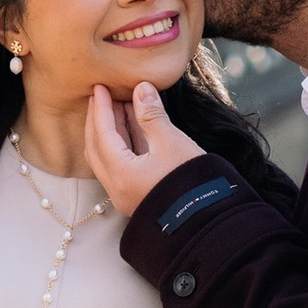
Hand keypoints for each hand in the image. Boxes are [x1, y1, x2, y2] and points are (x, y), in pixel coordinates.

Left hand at [84, 77, 203, 216]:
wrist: (210, 220)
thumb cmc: (192, 182)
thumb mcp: (172, 142)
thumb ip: (153, 115)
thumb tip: (142, 88)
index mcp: (121, 174)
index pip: (102, 134)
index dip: (101, 108)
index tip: (100, 88)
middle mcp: (116, 188)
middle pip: (97, 147)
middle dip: (99, 120)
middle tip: (103, 96)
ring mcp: (125, 195)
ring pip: (108, 157)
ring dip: (112, 131)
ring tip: (121, 106)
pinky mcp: (137, 196)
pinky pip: (120, 165)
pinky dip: (123, 145)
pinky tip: (133, 127)